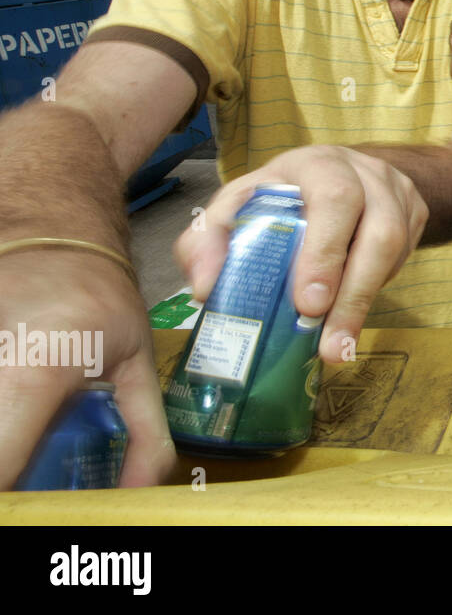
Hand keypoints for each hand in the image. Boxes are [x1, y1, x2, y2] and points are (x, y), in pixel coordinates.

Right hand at [0, 249, 174, 489]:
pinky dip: (7, 427)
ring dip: (11, 450)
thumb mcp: (135, 362)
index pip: (2, 466)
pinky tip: (22, 427)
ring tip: (31, 455)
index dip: (20, 503)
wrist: (48, 235)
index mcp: (34, 372)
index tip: (41, 510)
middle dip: (16, 480)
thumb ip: (144, 431)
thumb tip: (140, 492)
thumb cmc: (98, 296)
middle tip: (39, 489)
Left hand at [174, 146, 428, 363]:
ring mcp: (398, 192)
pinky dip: (377, 289)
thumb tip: (207, 286)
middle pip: (379, 230)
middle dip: (353, 291)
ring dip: (365, 302)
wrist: (335, 177)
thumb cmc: (278, 199)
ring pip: (396, 250)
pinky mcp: (416, 214)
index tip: (308, 304)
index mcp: (317, 164)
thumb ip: (208, 240)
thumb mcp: (236, 207)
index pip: (334, 199)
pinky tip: (350, 308)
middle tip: (329, 342)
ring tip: (338, 346)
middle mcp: (366, 172)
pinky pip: (404, 258)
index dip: (326, 252)